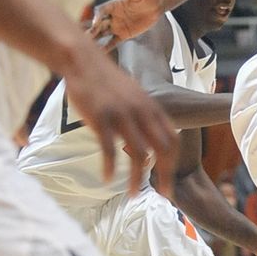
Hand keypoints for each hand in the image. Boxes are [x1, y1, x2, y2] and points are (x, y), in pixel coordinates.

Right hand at [63, 47, 177, 196]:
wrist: (83, 60)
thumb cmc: (107, 82)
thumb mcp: (136, 96)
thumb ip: (146, 117)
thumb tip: (153, 141)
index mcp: (152, 109)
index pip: (173, 140)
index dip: (174, 163)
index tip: (169, 181)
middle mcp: (142, 113)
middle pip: (163, 150)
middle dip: (165, 176)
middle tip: (162, 195)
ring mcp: (122, 115)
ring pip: (138, 154)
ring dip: (137, 178)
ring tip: (132, 194)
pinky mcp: (101, 118)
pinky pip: (109, 149)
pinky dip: (110, 167)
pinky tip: (107, 179)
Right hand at [90, 0, 164, 47]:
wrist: (156, 4)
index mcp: (113, 5)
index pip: (101, 10)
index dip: (98, 16)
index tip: (96, 23)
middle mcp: (112, 16)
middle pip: (99, 24)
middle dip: (92, 30)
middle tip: (85, 37)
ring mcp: (117, 26)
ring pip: (102, 33)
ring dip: (95, 39)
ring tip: (87, 47)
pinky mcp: (123, 34)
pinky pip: (113, 42)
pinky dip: (106, 47)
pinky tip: (100, 53)